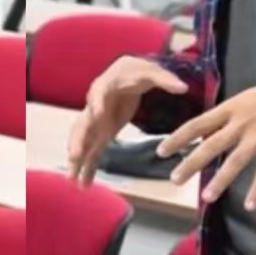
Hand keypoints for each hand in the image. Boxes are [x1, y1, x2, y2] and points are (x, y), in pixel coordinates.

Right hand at [68, 57, 188, 185]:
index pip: (98, 94)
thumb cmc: (135, 70)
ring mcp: (97, 122)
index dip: (97, 104)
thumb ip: (165, 79)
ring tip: (73, 180)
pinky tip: (84, 184)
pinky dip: (88, 166)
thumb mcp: (151, 72)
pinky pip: (93, 150)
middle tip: (74, 156)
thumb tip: (183, 87)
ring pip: (84, 141)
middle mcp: (95, 106)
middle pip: (83, 123)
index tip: (97, 114)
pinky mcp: (103, 133)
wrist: (126, 73)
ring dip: (77, 159)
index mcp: (105, 86)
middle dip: (78, 140)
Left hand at [160, 67, 255, 208]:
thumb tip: (225, 116)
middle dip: (190, 163)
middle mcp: (240, 122)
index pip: (197, 124)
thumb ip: (237, 108)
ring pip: (234, 162)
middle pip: (209, 146)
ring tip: (206, 198)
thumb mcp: (252, 94)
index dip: (179, 138)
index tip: (163, 150)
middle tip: (174, 180)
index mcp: (232, 107)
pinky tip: (250, 205)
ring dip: (220, 181)